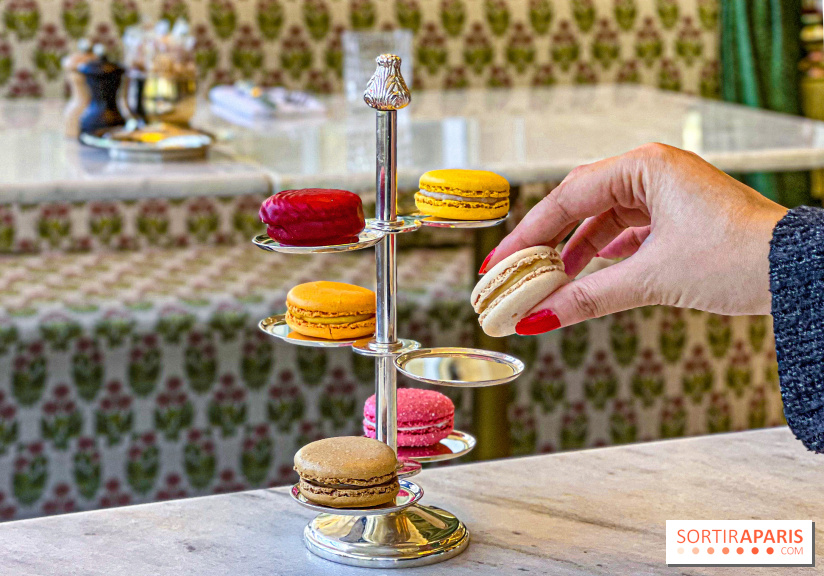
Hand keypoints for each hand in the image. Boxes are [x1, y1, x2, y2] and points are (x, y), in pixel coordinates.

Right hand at [481, 143, 788, 333]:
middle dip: (545, 242)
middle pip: (579, 204)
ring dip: (573, 252)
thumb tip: (538, 319)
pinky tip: (587, 274)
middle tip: (512, 272)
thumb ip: (588, 297)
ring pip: (601, 219)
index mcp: (645, 166)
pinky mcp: (677, 217)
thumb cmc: (740, 257)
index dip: (527, 233)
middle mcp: (652, 172)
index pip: (567, 197)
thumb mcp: (652, 277)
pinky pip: (626, 232)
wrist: (799, 271)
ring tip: (547, 282)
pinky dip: (603, 255)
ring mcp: (666, 194)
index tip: (499, 263)